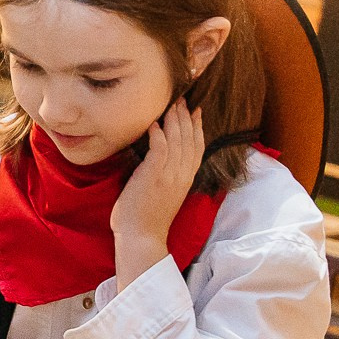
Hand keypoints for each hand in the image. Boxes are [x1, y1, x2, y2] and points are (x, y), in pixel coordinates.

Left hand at [111, 99, 205, 277]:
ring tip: (171, 105)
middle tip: (182, 100)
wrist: (141, 238)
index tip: (196, 111)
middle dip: (187, 118)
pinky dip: (158, 134)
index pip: (197, 148)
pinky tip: (154, 124)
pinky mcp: (153, 177)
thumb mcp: (164, 194)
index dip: (198, 128)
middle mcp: (181, 175)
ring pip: (177, 141)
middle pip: (190, 140)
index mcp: (185, 180)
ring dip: (174, 121)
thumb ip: (168, 176)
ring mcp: (168, 176)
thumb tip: (162, 160)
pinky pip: (160, 149)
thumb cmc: (146, 218)